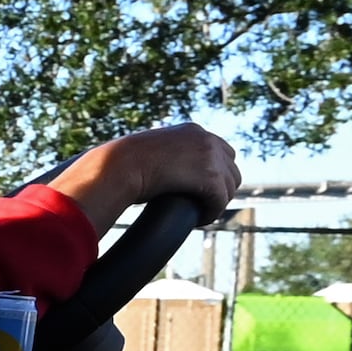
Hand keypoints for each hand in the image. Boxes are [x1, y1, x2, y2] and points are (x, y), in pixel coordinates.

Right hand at [53, 122, 239, 233]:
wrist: (119, 166)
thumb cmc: (123, 163)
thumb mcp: (149, 151)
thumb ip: (163, 155)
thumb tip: (160, 169)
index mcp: (192, 131)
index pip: (221, 151)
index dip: (215, 173)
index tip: (201, 189)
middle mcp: (207, 139)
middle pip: (231, 169)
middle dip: (220, 189)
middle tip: (202, 204)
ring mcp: (211, 158)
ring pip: (229, 187)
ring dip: (216, 202)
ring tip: (200, 212)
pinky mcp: (210, 179)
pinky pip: (220, 202)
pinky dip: (210, 213)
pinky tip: (197, 220)